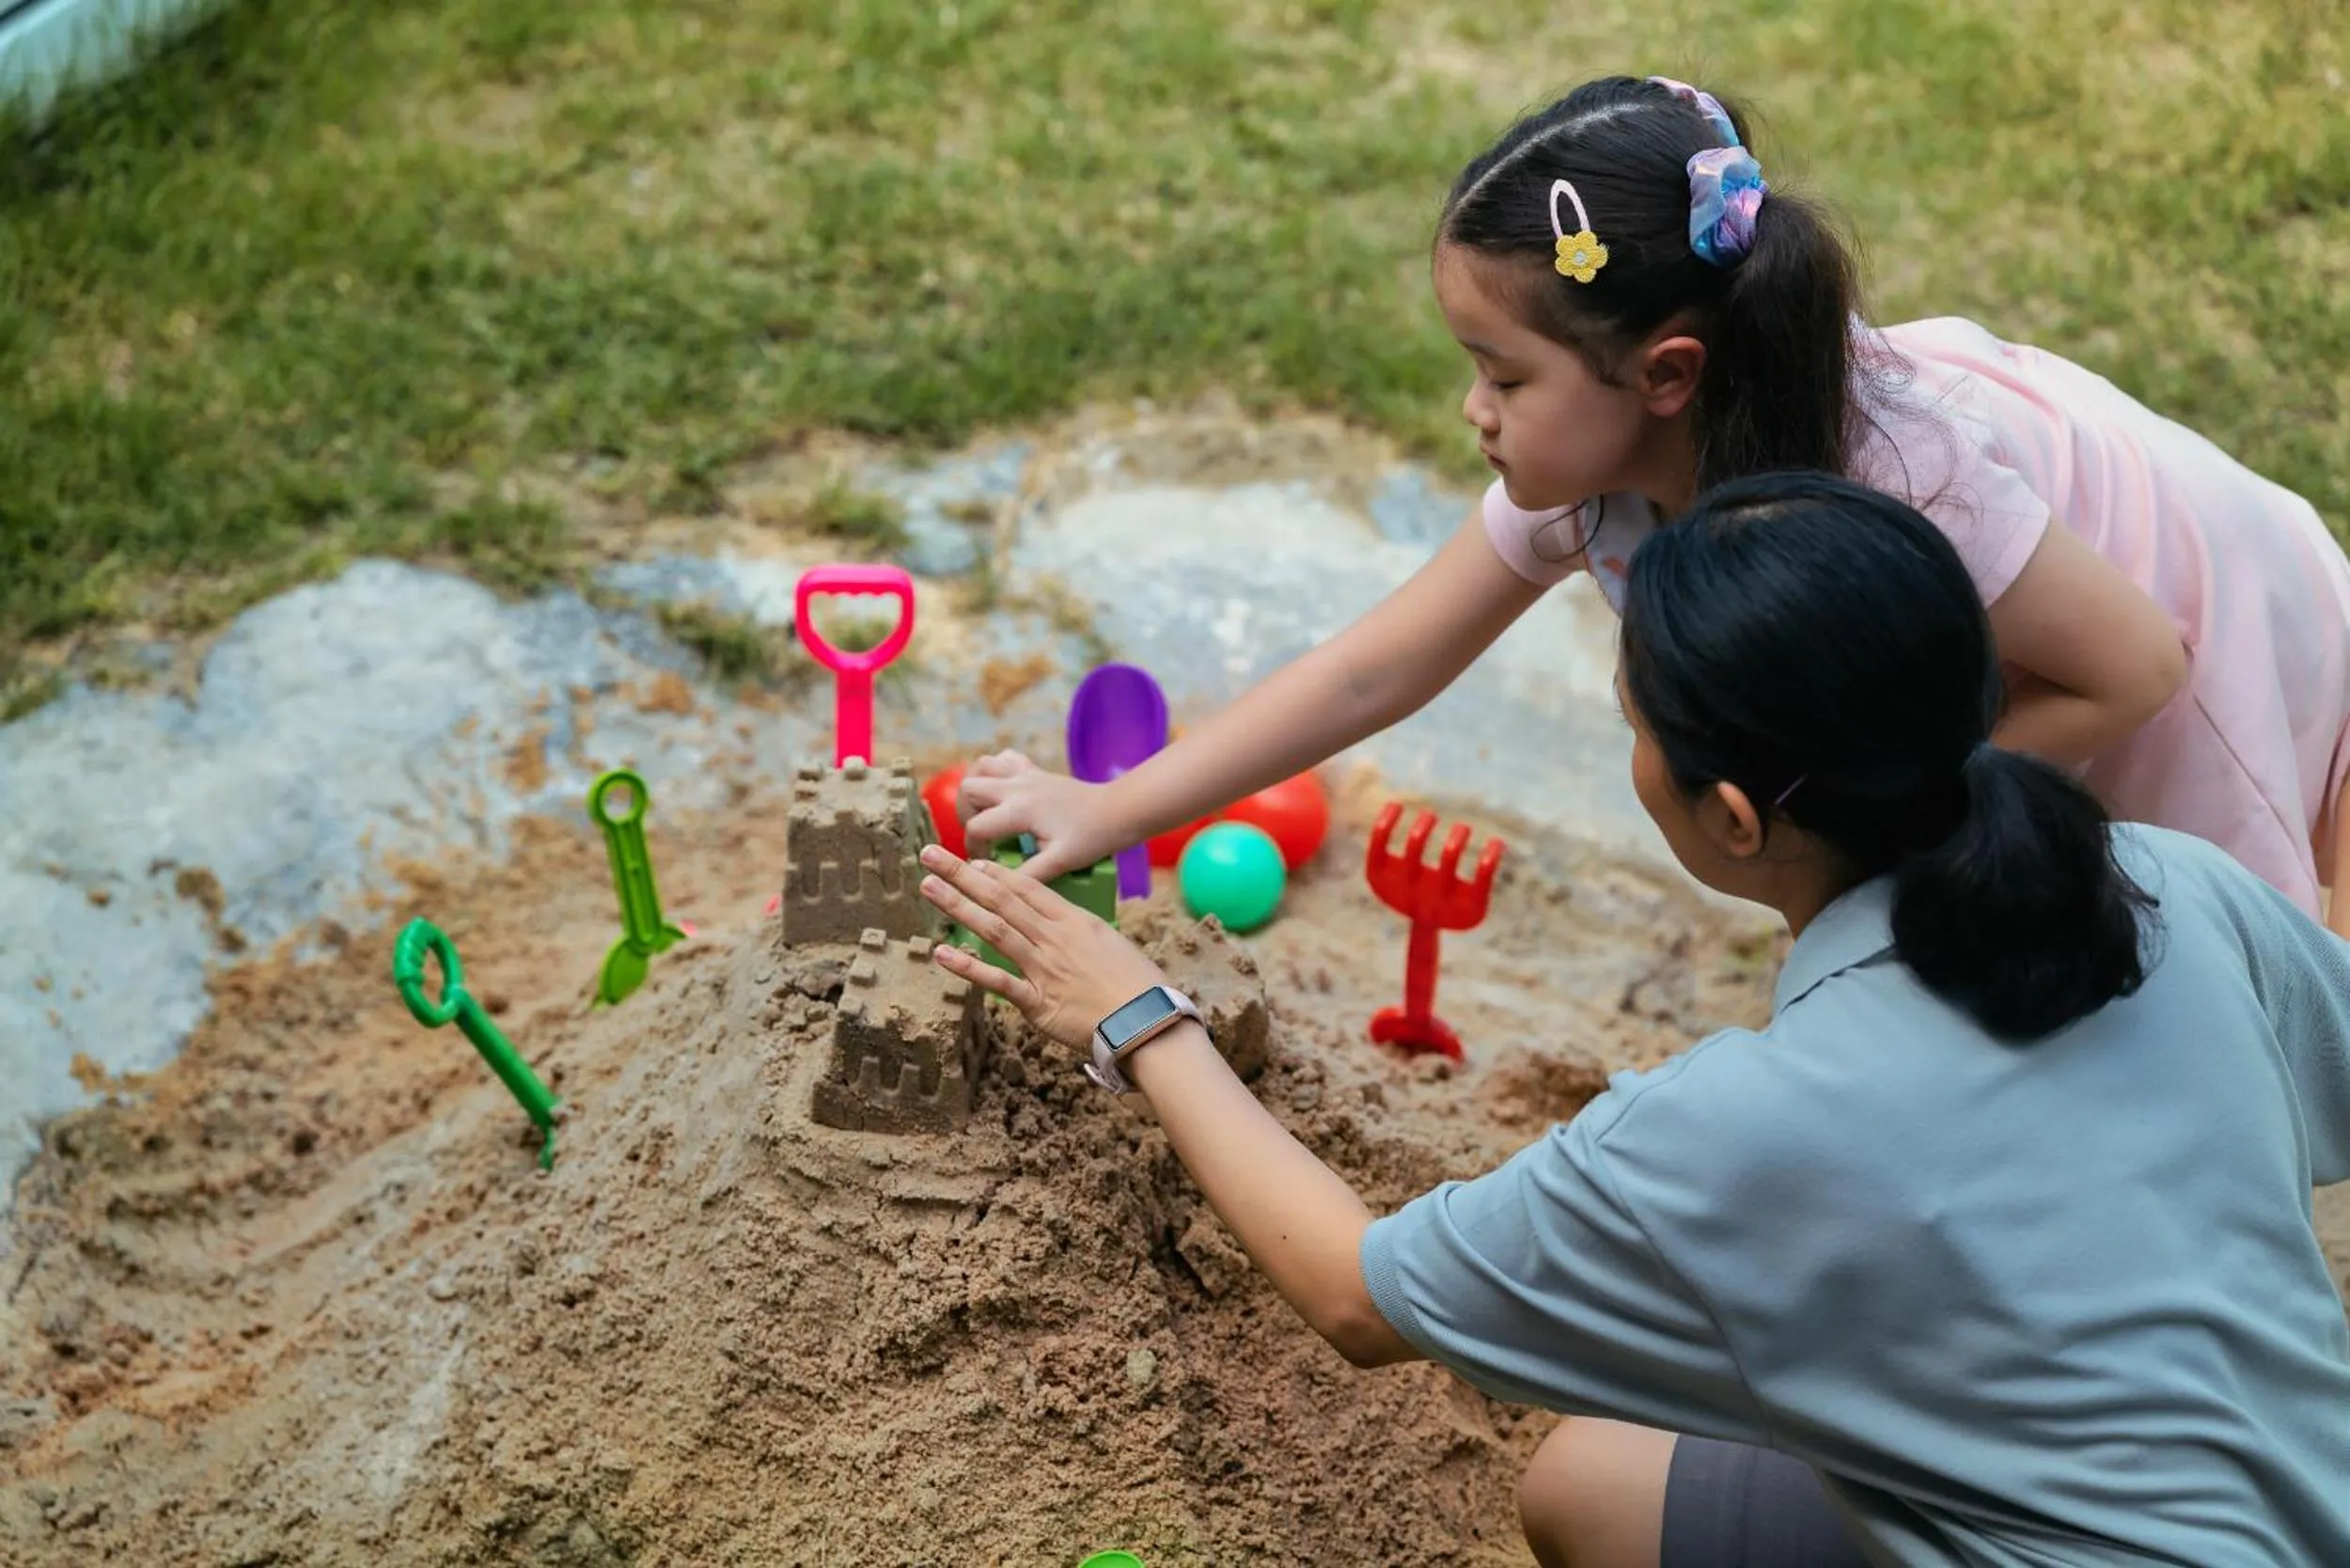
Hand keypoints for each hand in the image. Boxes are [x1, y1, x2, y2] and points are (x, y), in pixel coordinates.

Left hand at [917, 844, 1169, 1052]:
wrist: (1149, 1021)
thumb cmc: (1139, 985)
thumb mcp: (1112, 945)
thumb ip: (1081, 933)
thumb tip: (1062, 927)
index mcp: (1075, 921)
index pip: (1028, 888)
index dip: (996, 873)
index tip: (973, 860)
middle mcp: (1054, 938)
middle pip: (1002, 899)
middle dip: (963, 874)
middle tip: (931, 855)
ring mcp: (1043, 967)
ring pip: (994, 929)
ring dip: (958, 905)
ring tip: (928, 886)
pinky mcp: (1038, 1002)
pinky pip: (998, 981)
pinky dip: (969, 968)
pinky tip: (943, 953)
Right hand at [956, 751, 1124, 881]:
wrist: (1119, 810)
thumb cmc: (1092, 837)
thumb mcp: (1059, 862)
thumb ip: (1024, 875)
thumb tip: (992, 884)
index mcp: (1019, 809)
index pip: (976, 827)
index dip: (973, 848)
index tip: (987, 863)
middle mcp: (1017, 786)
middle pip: (968, 790)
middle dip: (966, 815)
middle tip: (984, 836)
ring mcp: (1025, 774)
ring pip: (981, 767)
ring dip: (975, 789)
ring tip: (986, 813)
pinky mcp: (1036, 770)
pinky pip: (1004, 758)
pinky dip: (995, 771)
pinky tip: (1003, 791)